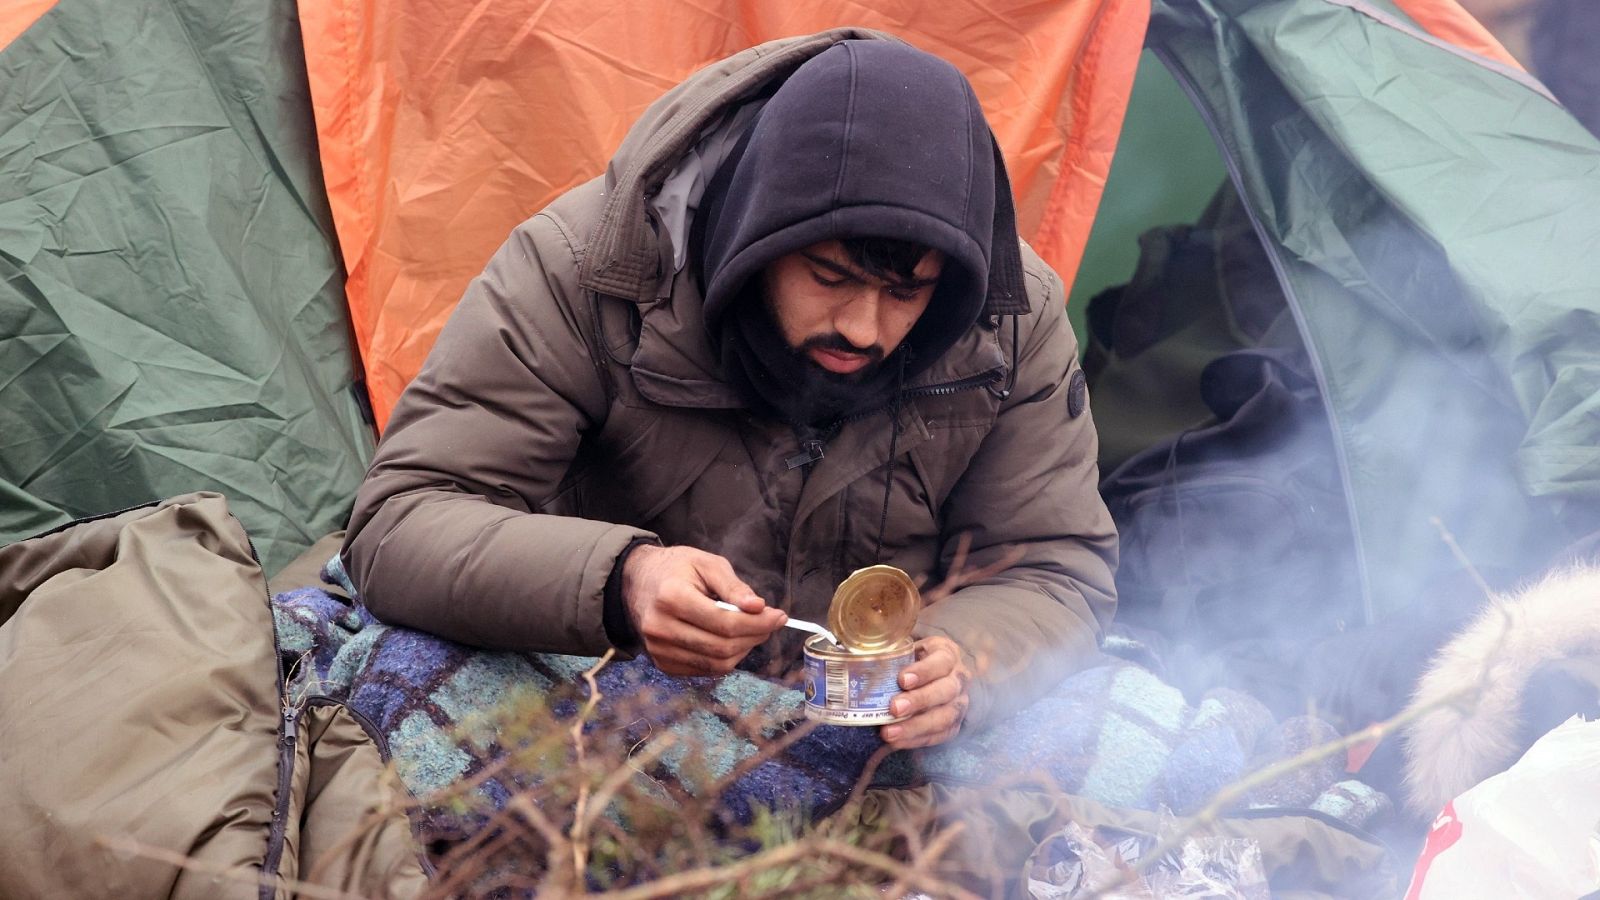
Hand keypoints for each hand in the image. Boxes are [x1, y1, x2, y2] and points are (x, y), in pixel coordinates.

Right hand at [622, 545, 786, 675]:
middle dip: (755, 637)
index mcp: (671, 597)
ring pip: (716, 665)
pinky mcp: (662, 665)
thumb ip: (734, 587)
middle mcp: (660, 628)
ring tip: (753, 630)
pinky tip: (731, 640)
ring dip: (743, 650)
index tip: (780, 616)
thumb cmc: (677, 569)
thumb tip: (759, 607)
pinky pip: (705, 670)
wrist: (638, 582)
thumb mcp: (707, 564)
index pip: (724, 623)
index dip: (758, 623)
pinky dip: (726, 659)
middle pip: (722, 647)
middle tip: (771, 622)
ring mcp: (658, 650)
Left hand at [881, 636, 969, 748]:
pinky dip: (917, 740)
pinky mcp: (954, 725)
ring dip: (916, 727)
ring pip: (944, 717)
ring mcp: (959, 703)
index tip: (902, 679)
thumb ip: (891, 651)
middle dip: (919, 701)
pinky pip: (939, 736)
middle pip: (945, 691)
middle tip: (894, 708)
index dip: (924, 671)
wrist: (933, 675)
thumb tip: (858, 657)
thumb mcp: (907, 647)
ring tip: (890, 733)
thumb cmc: (913, 659)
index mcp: (947, 653)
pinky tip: (897, 742)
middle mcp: (958, 678)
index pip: (941, 661)